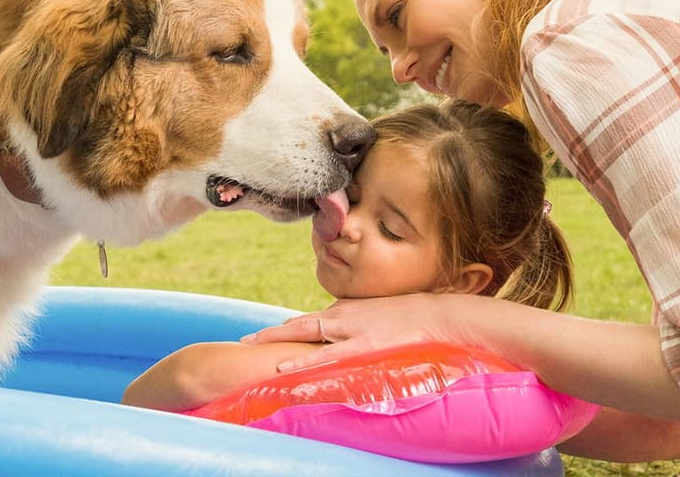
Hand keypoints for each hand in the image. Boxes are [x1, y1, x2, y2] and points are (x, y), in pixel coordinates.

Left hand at [241, 294, 462, 371]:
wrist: (435, 315)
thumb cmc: (409, 318)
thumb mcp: (376, 318)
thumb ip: (357, 326)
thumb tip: (345, 339)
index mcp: (345, 310)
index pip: (308, 320)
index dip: (286, 329)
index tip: (265, 335)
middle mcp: (341, 316)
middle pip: (298, 324)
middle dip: (270, 333)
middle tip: (244, 340)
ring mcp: (350, 330)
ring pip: (305, 335)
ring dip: (277, 342)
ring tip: (250, 347)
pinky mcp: (362, 346)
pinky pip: (326, 358)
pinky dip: (303, 363)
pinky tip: (284, 370)